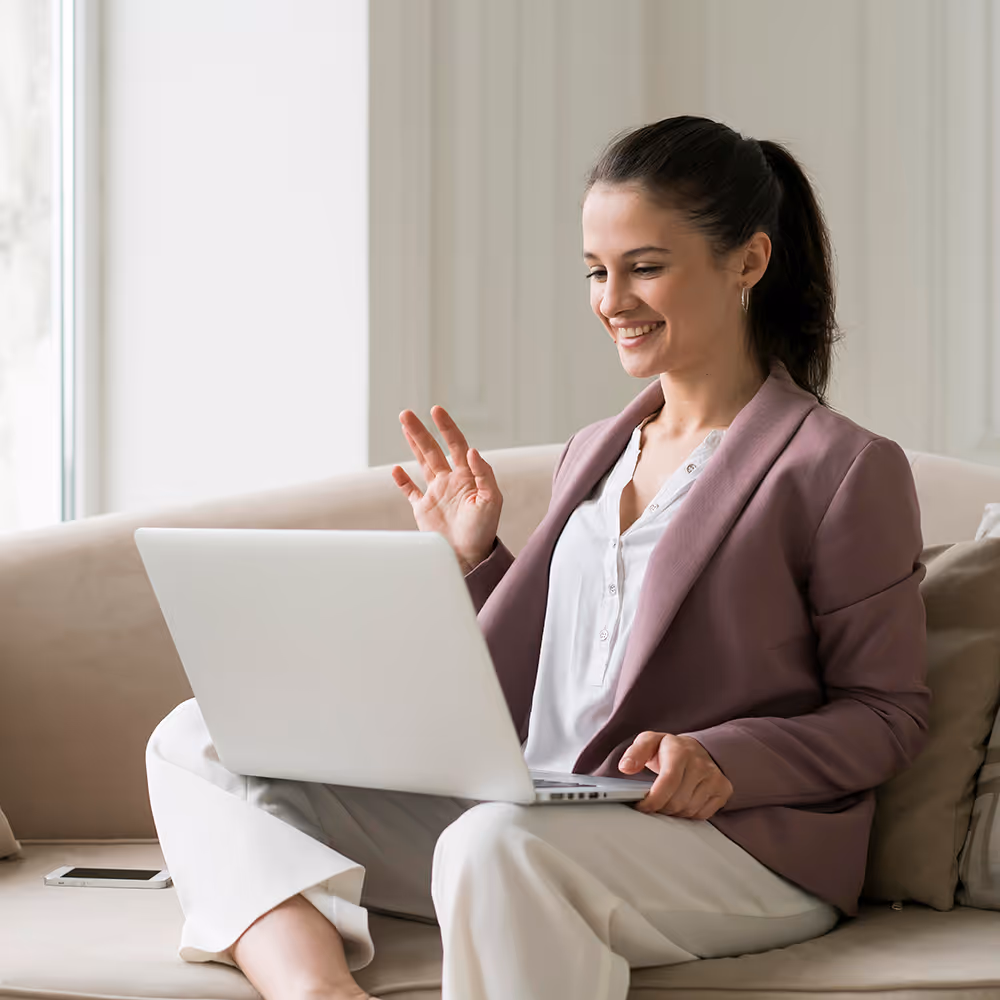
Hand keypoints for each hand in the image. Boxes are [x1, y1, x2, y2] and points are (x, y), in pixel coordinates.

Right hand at [391, 406, 502, 573]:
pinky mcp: (424, 509)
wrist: (469, 556)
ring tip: (403, 426)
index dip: (446, 427)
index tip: (436, 411)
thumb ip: (484, 474)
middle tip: (406, 413)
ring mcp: (436, 493)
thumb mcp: (491, 500)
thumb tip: (472, 451)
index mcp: (467, 476)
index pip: (456, 445)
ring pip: (422, 463)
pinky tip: (396, 470)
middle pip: (433, 449)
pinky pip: (411, 491)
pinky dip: (402, 481)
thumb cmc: (484, 530)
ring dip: (413, 445)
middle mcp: (451, 481)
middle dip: (420, 431)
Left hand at [619, 732, 732, 819]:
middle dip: (660, 807)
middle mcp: (701, 763)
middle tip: (653, 803)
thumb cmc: (668, 749)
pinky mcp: (724, 790)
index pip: (668, 782)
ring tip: (667, 800)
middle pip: (677, 801)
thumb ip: (635, 753)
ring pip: (689, 810)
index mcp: (680, 751)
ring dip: (673, 811)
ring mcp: (715, 777)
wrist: (696, 749)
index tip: (642, 805)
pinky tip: (682, 801)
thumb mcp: (648, 742)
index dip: (653, 799)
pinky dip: (688, 814)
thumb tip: (625, 767)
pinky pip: (702, 814)